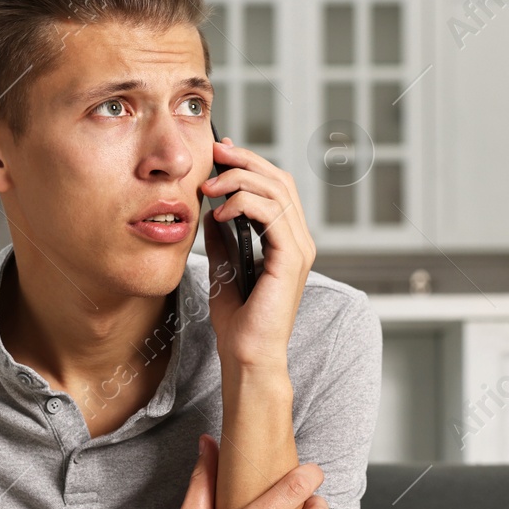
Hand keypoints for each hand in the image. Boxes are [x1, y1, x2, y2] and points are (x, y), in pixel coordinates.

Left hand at [199, 134, 316, 369]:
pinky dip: (244, 204)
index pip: (276, 187)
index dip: (250, 164)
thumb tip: (212, 208)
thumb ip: (224, 237)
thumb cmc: (238, 321)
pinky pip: (272, 214)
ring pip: (276, 191)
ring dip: (239, 180)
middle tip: (216, 154)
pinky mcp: (291, 259)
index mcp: (287, 240)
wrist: (246, 355)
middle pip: (280, 180)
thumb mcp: (224, 266)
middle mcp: (299, 241)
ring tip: (209, 187)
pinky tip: (220, 211)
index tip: (221, 154)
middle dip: (246, 161)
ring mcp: (299, 249)